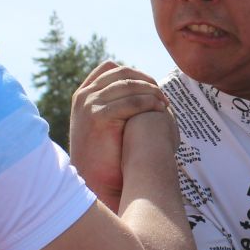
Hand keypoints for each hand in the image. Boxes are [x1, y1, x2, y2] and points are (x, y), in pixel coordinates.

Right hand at [68, 61, 169, 212]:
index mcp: (84, 94)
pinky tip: (160, 110)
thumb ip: (114, 103)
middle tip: (163, 96)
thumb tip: (140, 88)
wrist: (95, 181)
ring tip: (165, 104)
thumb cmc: (105, 155)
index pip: (111, 68)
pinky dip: (149, 103)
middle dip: (146, 81)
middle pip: (122, 73)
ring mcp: (89, 105)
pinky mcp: (97, 117)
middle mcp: (84, 96)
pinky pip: (131, 102)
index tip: (151, 86)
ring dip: (151, 92)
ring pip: (129, 86)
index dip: (134, 73)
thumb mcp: (105, 122)